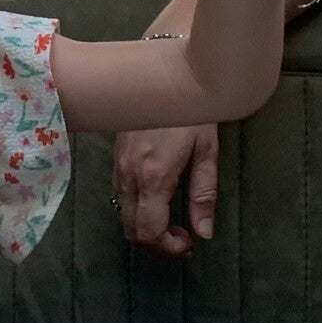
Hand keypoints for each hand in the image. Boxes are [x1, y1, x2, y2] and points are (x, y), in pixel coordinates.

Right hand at [114, 122, 219, 257]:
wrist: (159, 74)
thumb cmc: (190, 110)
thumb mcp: (206, 151)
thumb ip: (203, 194)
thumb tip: (203, 233)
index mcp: (153, 176)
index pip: (149, 232)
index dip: (167, 248)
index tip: (188, 244)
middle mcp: (129, 176)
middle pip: (132, 231)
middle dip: (156, 245)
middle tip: (182, 241)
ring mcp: (118, 168)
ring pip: (123, 216)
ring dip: (146, 230)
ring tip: (173, 226)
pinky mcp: (115, 160)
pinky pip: (121, 199)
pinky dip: (137, 213)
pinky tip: (158, 205)